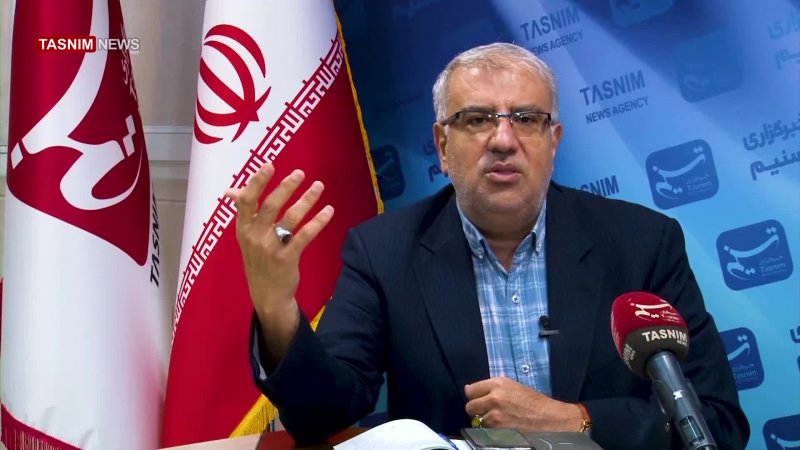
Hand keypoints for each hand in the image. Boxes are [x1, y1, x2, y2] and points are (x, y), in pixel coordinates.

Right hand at [225, 164, 333, 359]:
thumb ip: (242, 212)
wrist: (266, 295)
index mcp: (243, 228)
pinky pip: (305, 235)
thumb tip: (230, 190)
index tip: (269, 165)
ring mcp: (271, 248)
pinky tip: (328, 211)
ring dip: (306, 200)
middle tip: (300, 173)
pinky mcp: (287, 258)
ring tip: (319, 186)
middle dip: (286, 187)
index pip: (247, 201)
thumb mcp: (245, 237)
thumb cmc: (257, 260)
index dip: (257, 181)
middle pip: (271, 206)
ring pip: (290, 219)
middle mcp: (254, 237)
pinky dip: (318, 221)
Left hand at [464, 377, 581, 431]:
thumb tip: (471, 391)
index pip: (470, 390)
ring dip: (482, 420)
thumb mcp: (511, 386)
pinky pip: (484, 429)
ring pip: (476, 419)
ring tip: (495, 419)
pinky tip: (500, 426)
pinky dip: (489, 429)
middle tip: (484, 411)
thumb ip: (492, 387)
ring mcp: (495, 414)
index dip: (473, 396)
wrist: (547, 416)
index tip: (476, 399)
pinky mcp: (498, 428)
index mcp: (498, 383)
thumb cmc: (532, 401)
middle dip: (475, 409)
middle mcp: (494, 397)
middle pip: (469, 405)